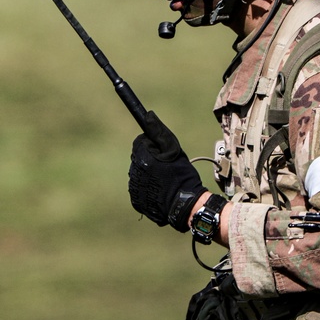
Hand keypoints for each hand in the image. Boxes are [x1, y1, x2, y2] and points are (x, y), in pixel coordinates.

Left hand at [128, 111, 206, 229]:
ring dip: (149, 173)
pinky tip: (161, 189)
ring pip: (139, 172)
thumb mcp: (174, 149)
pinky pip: (140, 188)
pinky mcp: (136, 201)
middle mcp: (134, 172)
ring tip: (165, 180)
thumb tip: (148, 115)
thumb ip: (159, 132)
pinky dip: (148, 187)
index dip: (153, 145)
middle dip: (150, 159)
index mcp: (141, 157)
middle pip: (139, 157)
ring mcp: (134, 188)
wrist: (185, 204)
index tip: (164, 153)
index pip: (140, 142)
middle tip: (167, 167)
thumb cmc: (182, 175)